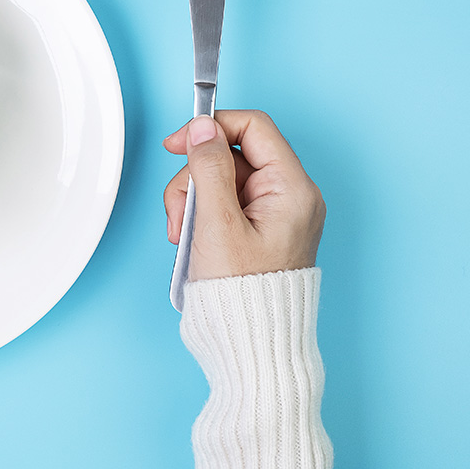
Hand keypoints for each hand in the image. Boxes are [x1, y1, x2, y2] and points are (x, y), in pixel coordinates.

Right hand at [163, 110, 324, 280]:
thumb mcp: (216, 222)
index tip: (177, 142)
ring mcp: (273, 212)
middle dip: (194, 178)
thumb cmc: (242, 293)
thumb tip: (202, 127)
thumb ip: (207, 167)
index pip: (253, 127)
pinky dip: (200, 214)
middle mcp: (289, 196)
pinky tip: (191, 238)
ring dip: (191, 199)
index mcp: (292, 189)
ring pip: (220, 178)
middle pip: (230, 155)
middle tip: (179, 211)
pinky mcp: (257, 227)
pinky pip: (223, 201)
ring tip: (183, 233)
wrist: (251, 341)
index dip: (211, 127)